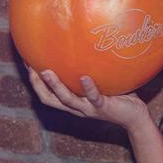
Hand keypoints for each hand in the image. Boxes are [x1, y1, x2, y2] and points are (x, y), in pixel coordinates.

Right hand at [28, 67, 152, 133]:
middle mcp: (77, 107)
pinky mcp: (103, 107)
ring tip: (47, 71)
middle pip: (49, 99)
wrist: (134, 116)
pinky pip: (94, 97)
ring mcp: (89, 108)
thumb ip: (90, 71)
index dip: (34, 81)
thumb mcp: (99, 84)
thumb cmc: (117, 97)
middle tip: (30, 68)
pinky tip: (84, 77)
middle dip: (37, 84)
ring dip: (55, 86)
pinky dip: (88, 87)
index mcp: (73, 102)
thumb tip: (84, 47)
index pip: (47, 94)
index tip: (27, 62)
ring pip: (67, 100)